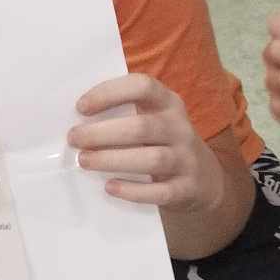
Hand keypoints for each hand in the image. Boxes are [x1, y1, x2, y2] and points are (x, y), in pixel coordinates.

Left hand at [68, 74, 225, 212]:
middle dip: (102, 133)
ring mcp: (188, 160)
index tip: (81, 108)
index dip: (110, 93)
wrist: (204, 180)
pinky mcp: (188, 188)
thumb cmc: (162, 144)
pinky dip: (133, 190)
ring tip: (84, 161)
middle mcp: (181, 129)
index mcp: (169, 105)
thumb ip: (124, 115)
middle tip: (74, 139)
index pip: (143, 87)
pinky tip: (111, 187)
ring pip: (152, 159)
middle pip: (142, 127)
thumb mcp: (154, 121)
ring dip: (112, 160)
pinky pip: (161, 192)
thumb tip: (74, 122)